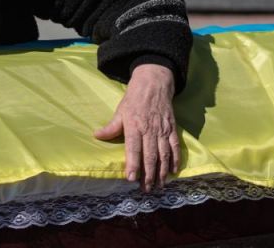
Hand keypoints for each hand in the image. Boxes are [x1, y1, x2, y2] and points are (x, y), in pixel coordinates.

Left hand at [93, 63, 179, 191]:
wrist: (154, 83)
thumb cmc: (134, 99)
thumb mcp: (120, 111)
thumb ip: (111, 126)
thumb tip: (97, 135)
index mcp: (134, 126)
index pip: (133, 148)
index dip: (133, 164)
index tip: (131, 178)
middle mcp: (149, 130)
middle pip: (150, 155)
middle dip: (148, 174)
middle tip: (146, 189)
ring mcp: (162, 130)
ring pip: (163, 154)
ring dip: (162, 171)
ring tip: (159, 185)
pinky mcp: (171, 129)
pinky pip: (175, 146)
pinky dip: (175, 159)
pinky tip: (173, 171)